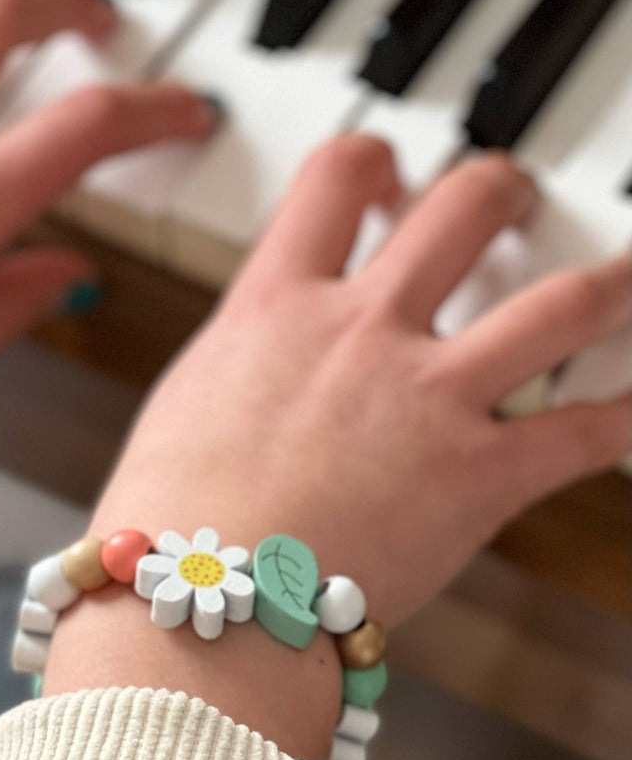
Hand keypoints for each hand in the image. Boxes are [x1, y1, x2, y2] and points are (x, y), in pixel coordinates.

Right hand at [46, 135, 629, 756]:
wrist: (197, 600)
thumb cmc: (174, 514)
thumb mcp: (190, 399)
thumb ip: (246, 354)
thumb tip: (263, 349)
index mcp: (278, 305)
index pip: (335, 180)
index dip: (370, 159)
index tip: (386, 170)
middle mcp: (362, 328)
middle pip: (463, 206)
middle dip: (498, 190)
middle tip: (507, 200)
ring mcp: (428, 394)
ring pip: (562, 301)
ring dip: (610, 282)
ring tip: (620, 279)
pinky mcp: (480, 473)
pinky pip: (587, 432)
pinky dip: (626, 417)